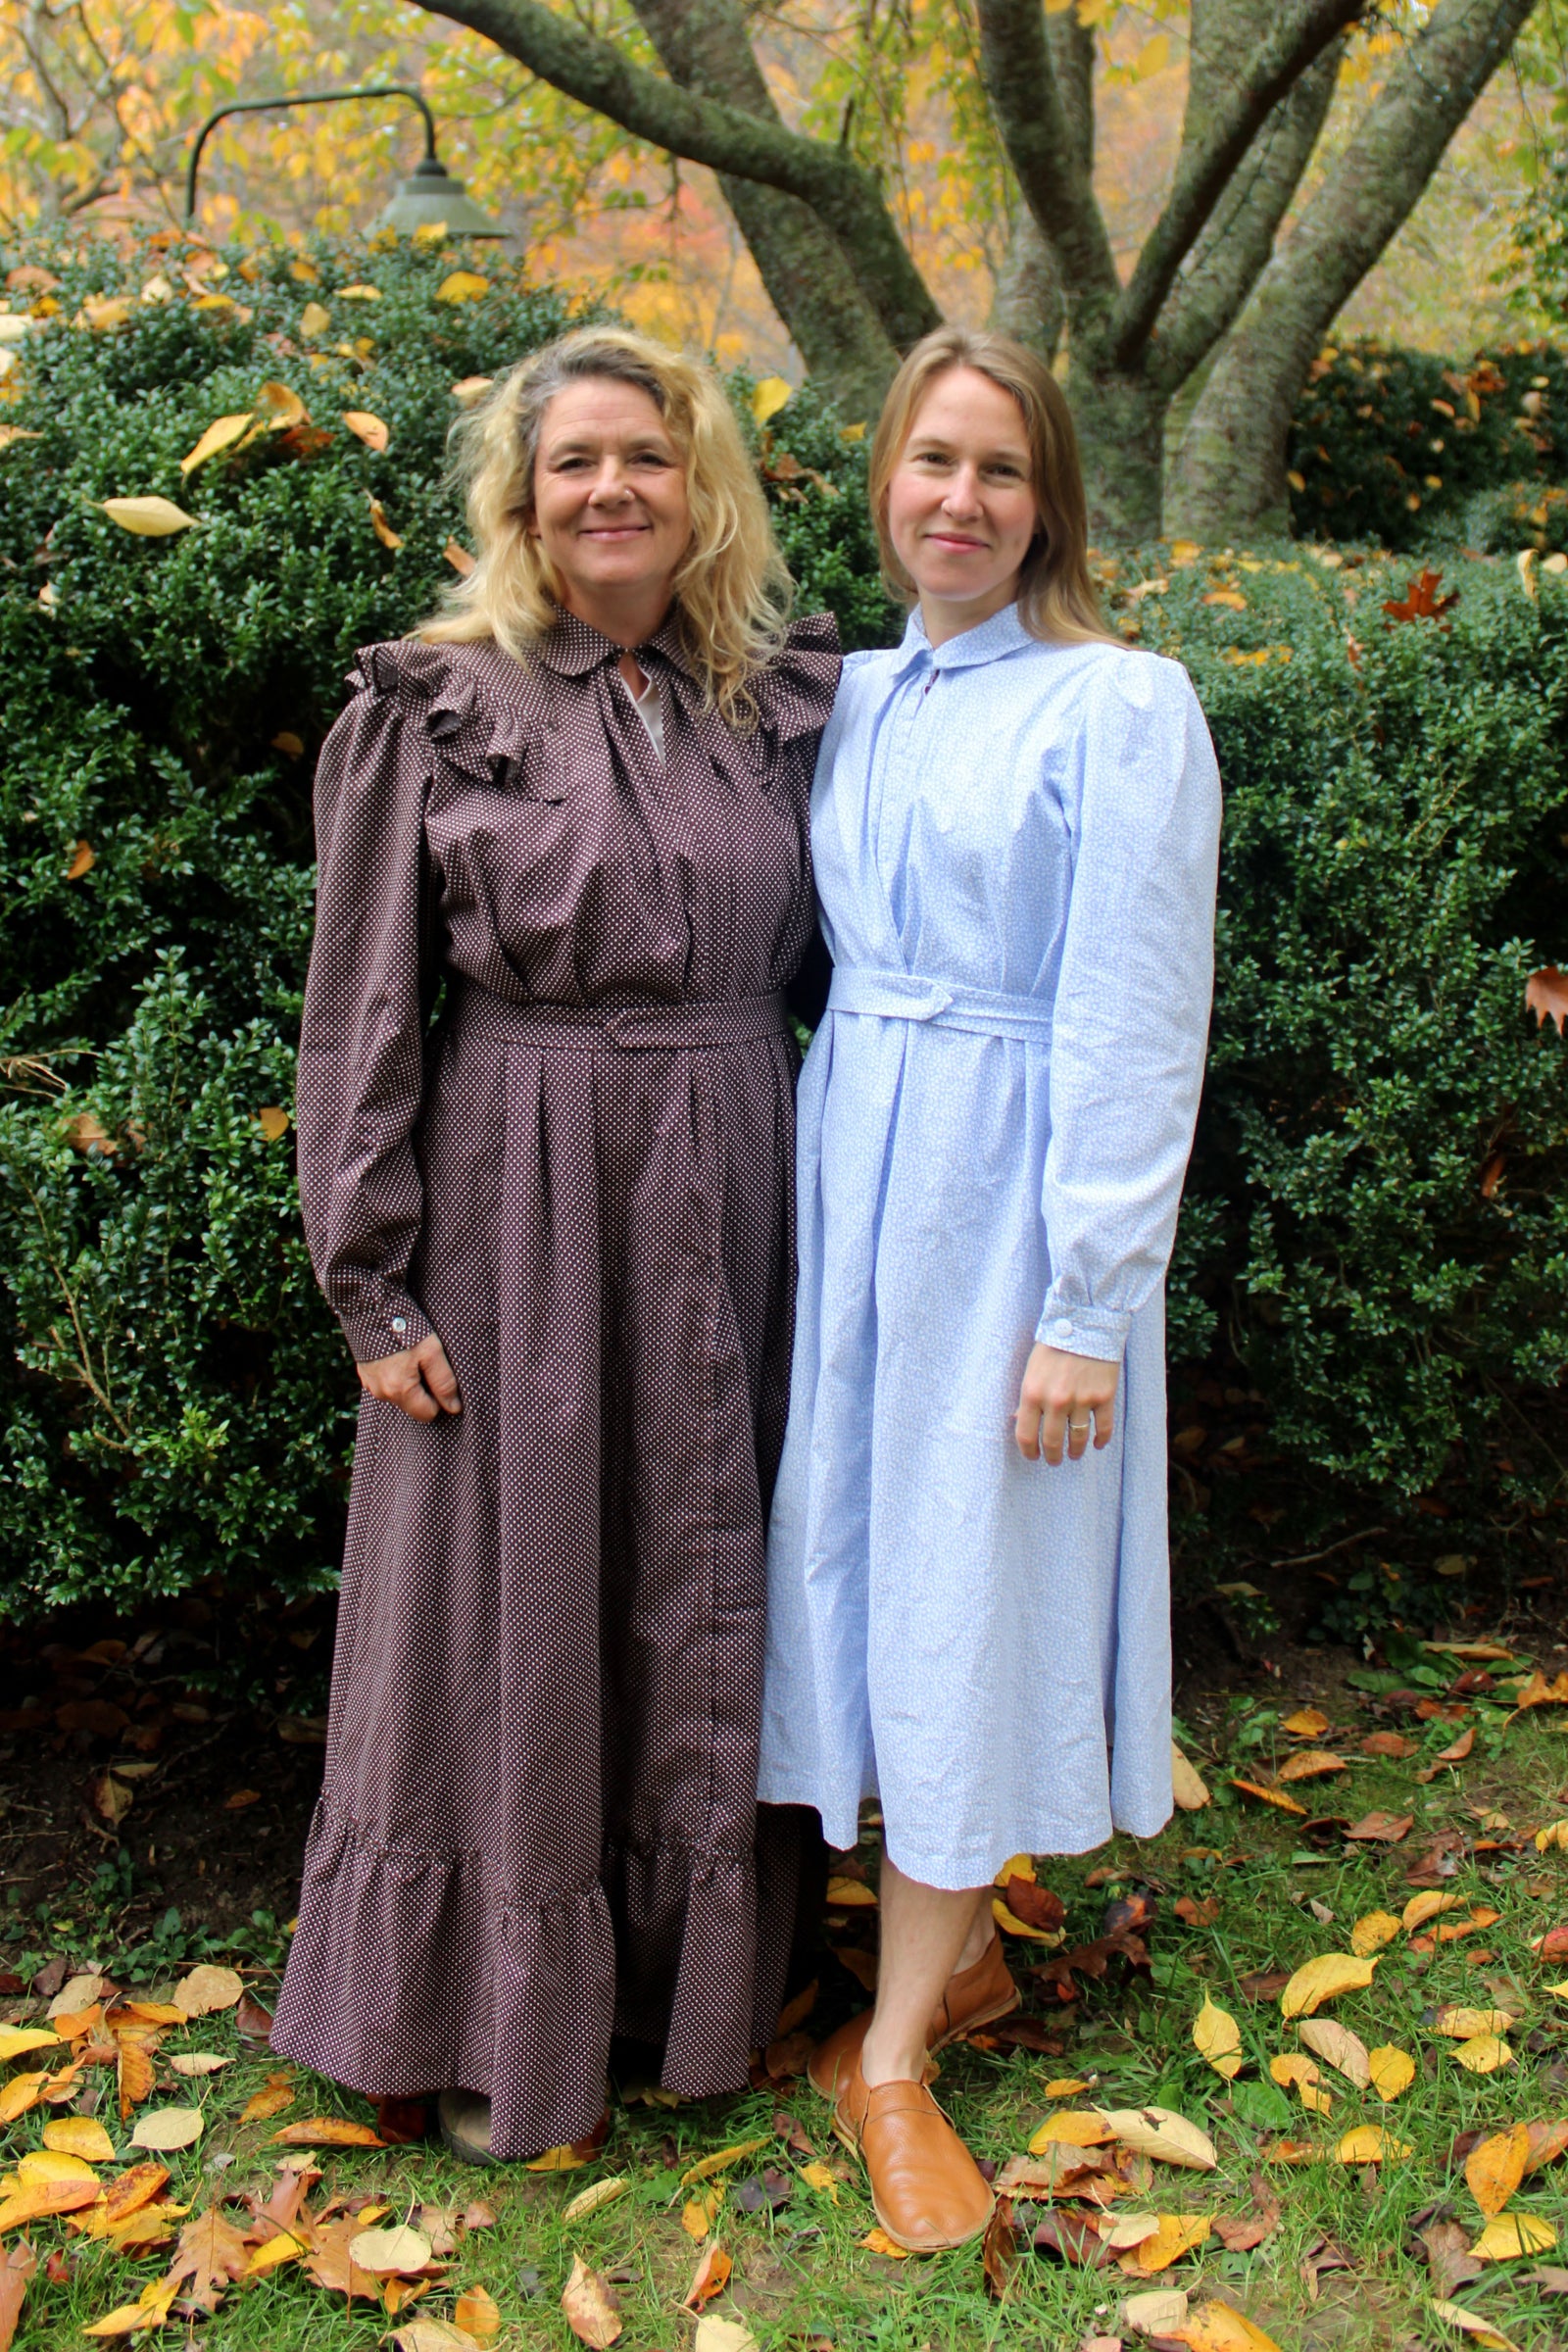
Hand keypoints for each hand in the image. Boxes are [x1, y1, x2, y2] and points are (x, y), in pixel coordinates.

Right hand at [357, 1333, 460, 1421]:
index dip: (439, 1397)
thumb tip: (454, 1408)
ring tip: (411, 1356)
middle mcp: (382, 1393)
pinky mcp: (365, 1375)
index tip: (439, 1374)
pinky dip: (396, 1375)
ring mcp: (371, 1385)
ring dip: (410, 1382)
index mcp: (400, 1391)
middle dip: (424, 1390)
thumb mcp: (432, 1352)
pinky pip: (387, 1384)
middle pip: (413, 1405)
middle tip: (426, 1362)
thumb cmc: (404, 1328)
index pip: (428, 1413)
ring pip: (401, 1395)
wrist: (371, 1308)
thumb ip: (444, 1382)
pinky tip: (398, 1355)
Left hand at [1015, 1342, 1117, 1463]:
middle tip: (1054, 1460)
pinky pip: (1103, 1428)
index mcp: (1032, 1393)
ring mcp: (1082, 1400)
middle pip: (1052, 1442)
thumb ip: (1027, 1397)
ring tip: (1074, 1454)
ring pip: (1078, 1439)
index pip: (1026, 1435)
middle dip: (1052, 1456)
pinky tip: (1096, 1444)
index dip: (1028, 1451)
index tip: (1033, 1456)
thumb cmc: (1053, 1346)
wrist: (1085, 1324)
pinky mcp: (1104, 1397)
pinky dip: (1100, 1440)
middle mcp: (1056, 1401)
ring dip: (1075, 1451)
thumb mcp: (1031, 1369)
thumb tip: (1018, 1420)